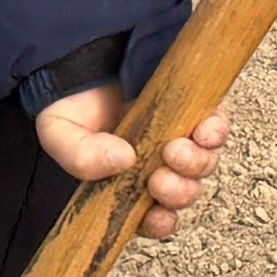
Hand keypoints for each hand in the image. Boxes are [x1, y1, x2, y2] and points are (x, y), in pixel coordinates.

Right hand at [35, 85, 227, 239]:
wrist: (79, 55)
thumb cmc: (71, 101)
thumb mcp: (59, 133)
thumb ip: (79, 157)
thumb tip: (123, 160)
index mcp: (128, 180)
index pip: (153, 215)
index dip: (160, 221)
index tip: (156, 216)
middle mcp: (158, 161)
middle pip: (184, 191)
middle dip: (178, 193)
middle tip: (159, 180)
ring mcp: (180, 134)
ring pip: (204, 163)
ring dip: (195, 165)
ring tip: (174, 150)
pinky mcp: (196, 106)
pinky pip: (218, 126)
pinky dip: (216, 132)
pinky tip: (203, 132)